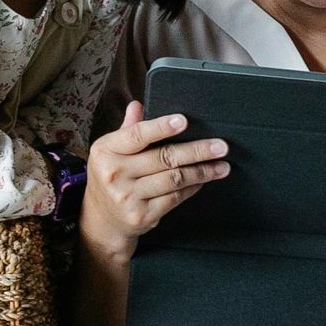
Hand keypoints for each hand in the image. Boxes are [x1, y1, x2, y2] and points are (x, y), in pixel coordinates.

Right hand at [83, 101, 229, 248]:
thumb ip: (128, 129)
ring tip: (222, 165)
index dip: (161, 127)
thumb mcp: (112, 151)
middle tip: (221, 146)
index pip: (136, 135)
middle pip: (163, 157)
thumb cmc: (112, 177)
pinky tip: (204, 180)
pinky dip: (192, 187)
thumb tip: (138, 105)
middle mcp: (113, 173)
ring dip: (202, 171)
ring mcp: (127, 197)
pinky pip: (175, 198)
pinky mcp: (142, 215)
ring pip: (173, 179)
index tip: (184, 121)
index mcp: (105, 150)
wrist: (103, 220)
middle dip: (196, 151)